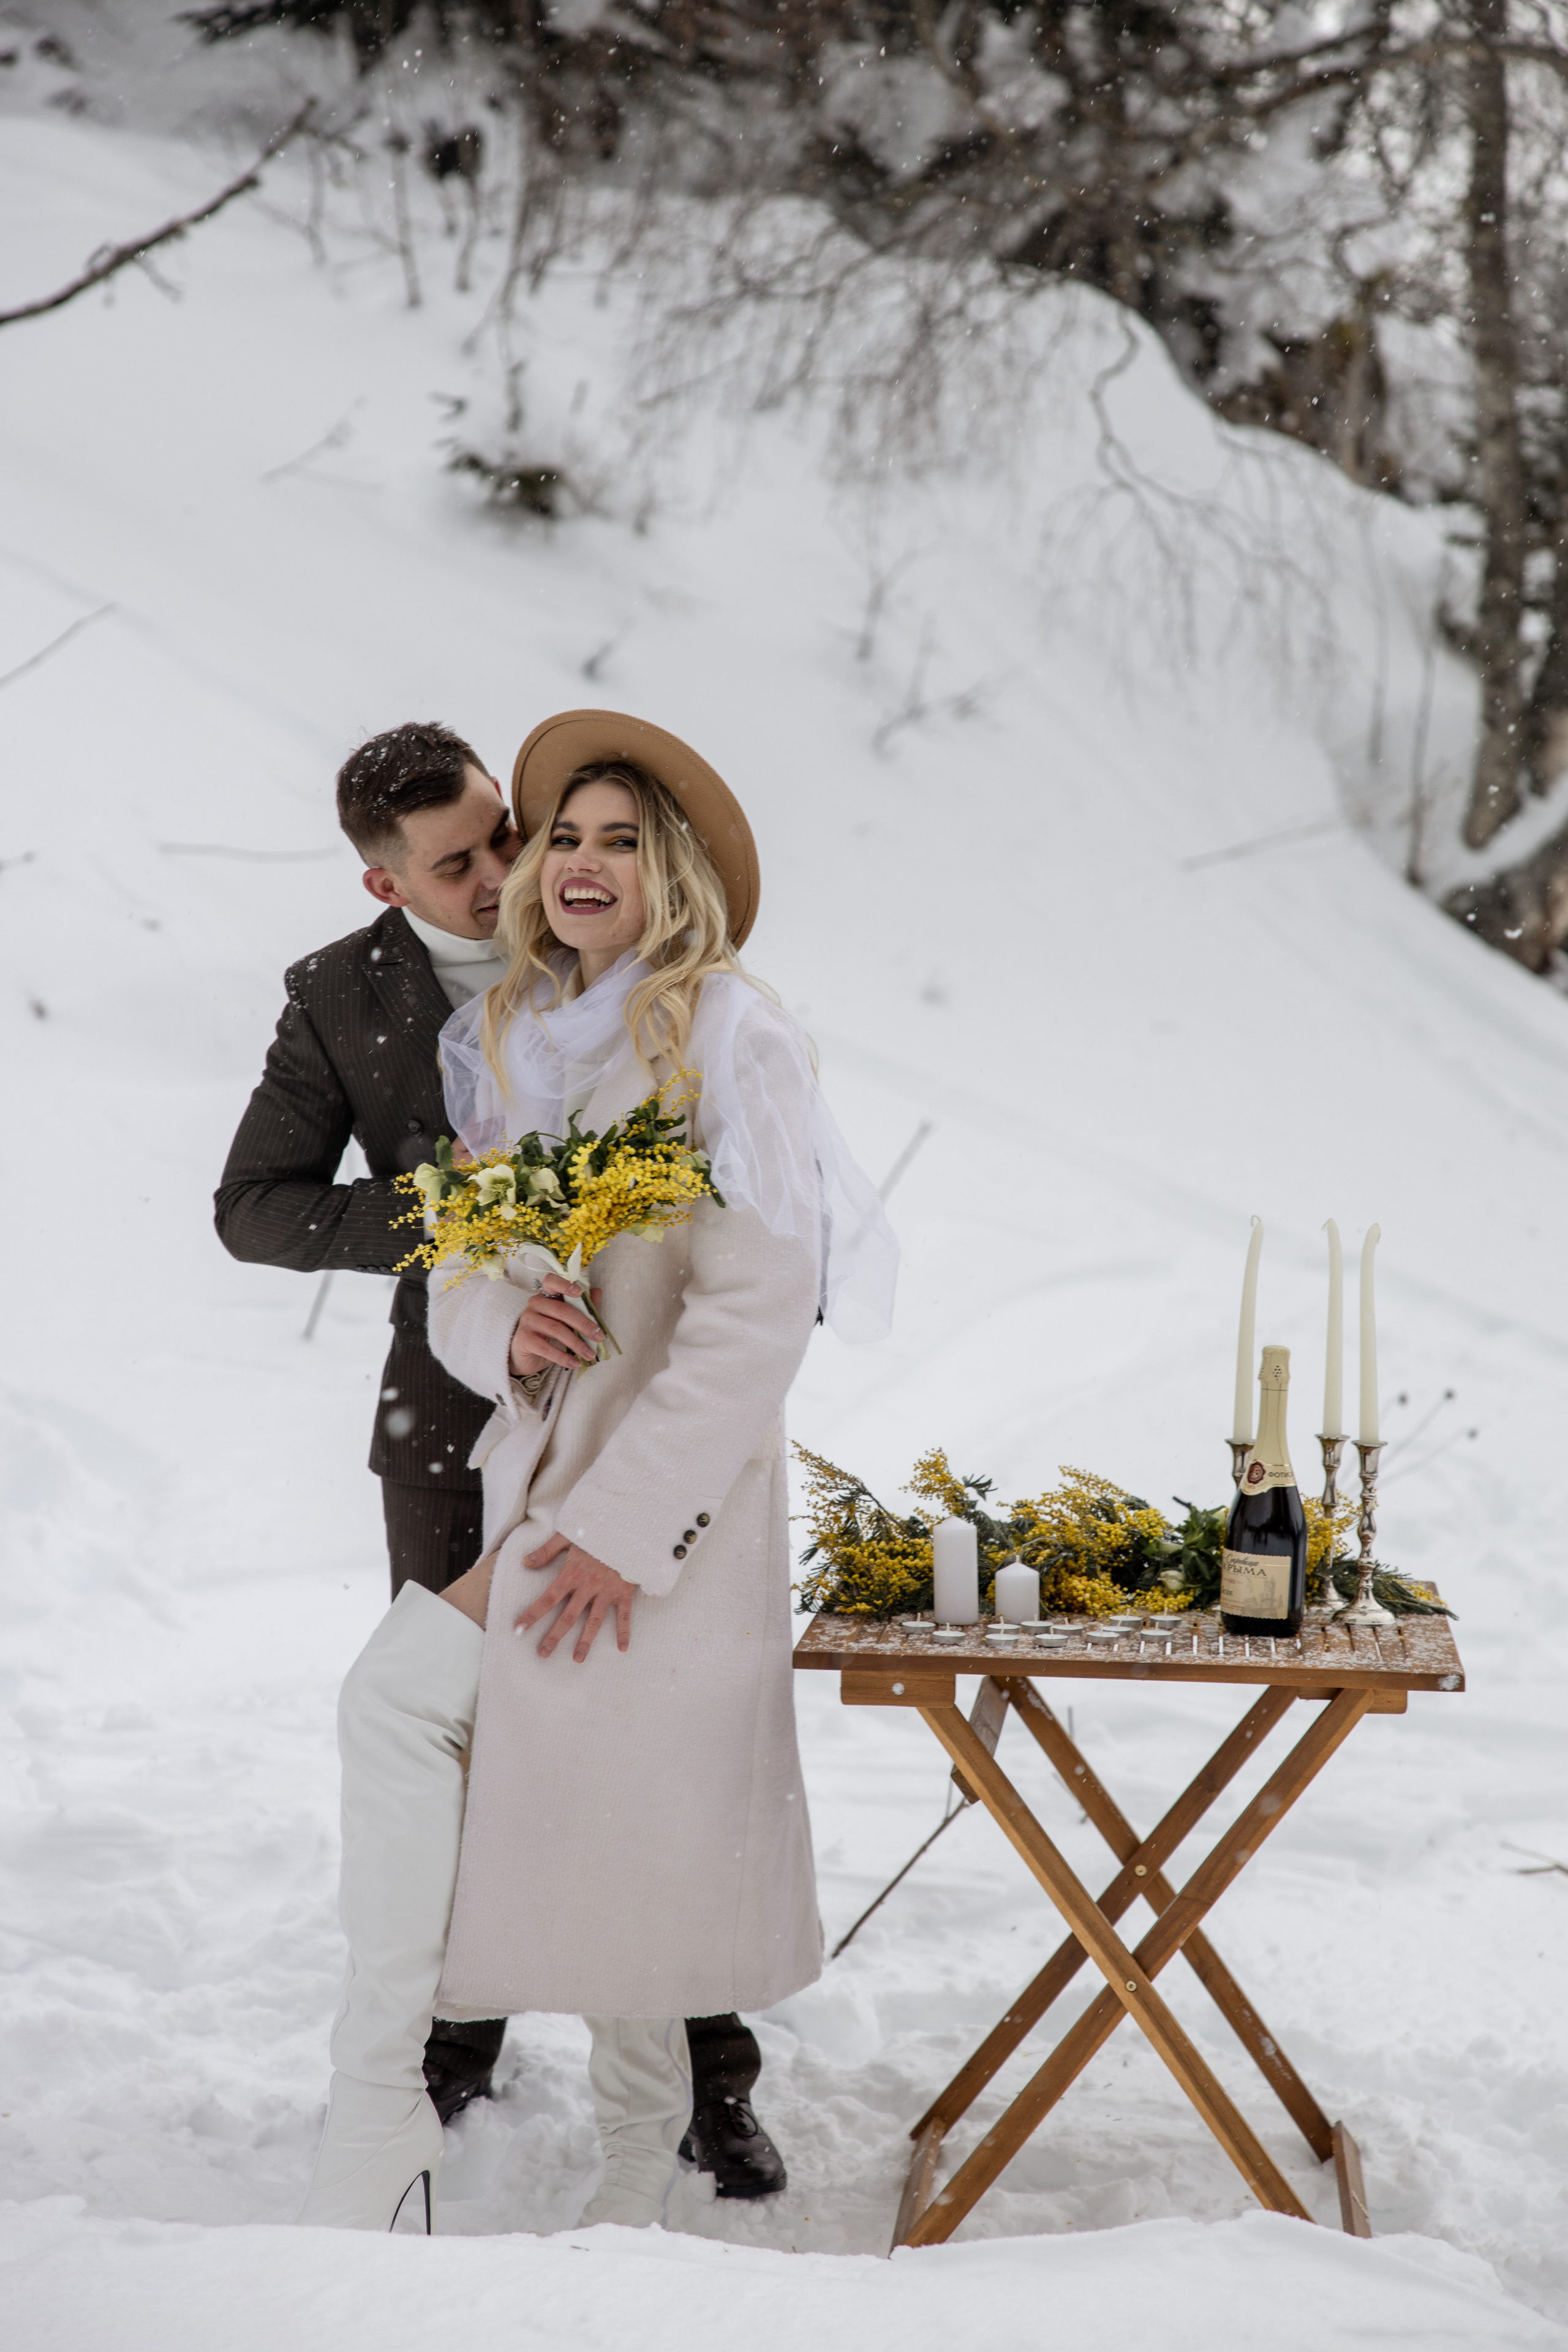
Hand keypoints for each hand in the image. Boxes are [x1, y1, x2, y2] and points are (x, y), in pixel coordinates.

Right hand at [509, 1276, 603, 1375]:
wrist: (526, 1354)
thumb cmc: (549, 1333)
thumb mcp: (566, 1320)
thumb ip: (582, 1306)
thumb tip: (597, 1292)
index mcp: (546, 1295)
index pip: (551, 1282)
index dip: (565, 1285)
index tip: (580, 1293)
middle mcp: (534, 1304)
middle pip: (562, 1310)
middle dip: (583, 1324)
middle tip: (599, 1337)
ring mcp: (527, 1321)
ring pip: (556, 1329)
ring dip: (576, 1343)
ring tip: (590, 1354)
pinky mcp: (523, 1339)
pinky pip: (546, 1348)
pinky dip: (563, 1357)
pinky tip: (575, 1363)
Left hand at [517, 1534, 634, 1660]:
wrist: (628, 1527)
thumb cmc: (596, 1530)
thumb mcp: (568, 1535)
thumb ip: (546, 1550)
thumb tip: (524, 1562)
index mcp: (572, 1574)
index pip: (547, 1599)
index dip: (532, 1615)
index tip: (518, 1629)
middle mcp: (588, 1587)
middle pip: (568, 1617)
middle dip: (554, 1636)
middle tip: (543, 1654)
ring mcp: (607, 1591)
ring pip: (594, 1621)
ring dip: (585, 1642)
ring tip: (577, 1659)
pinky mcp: (624, 1592)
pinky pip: (625, 1615)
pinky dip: (624, 1632)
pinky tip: (622, 1648)